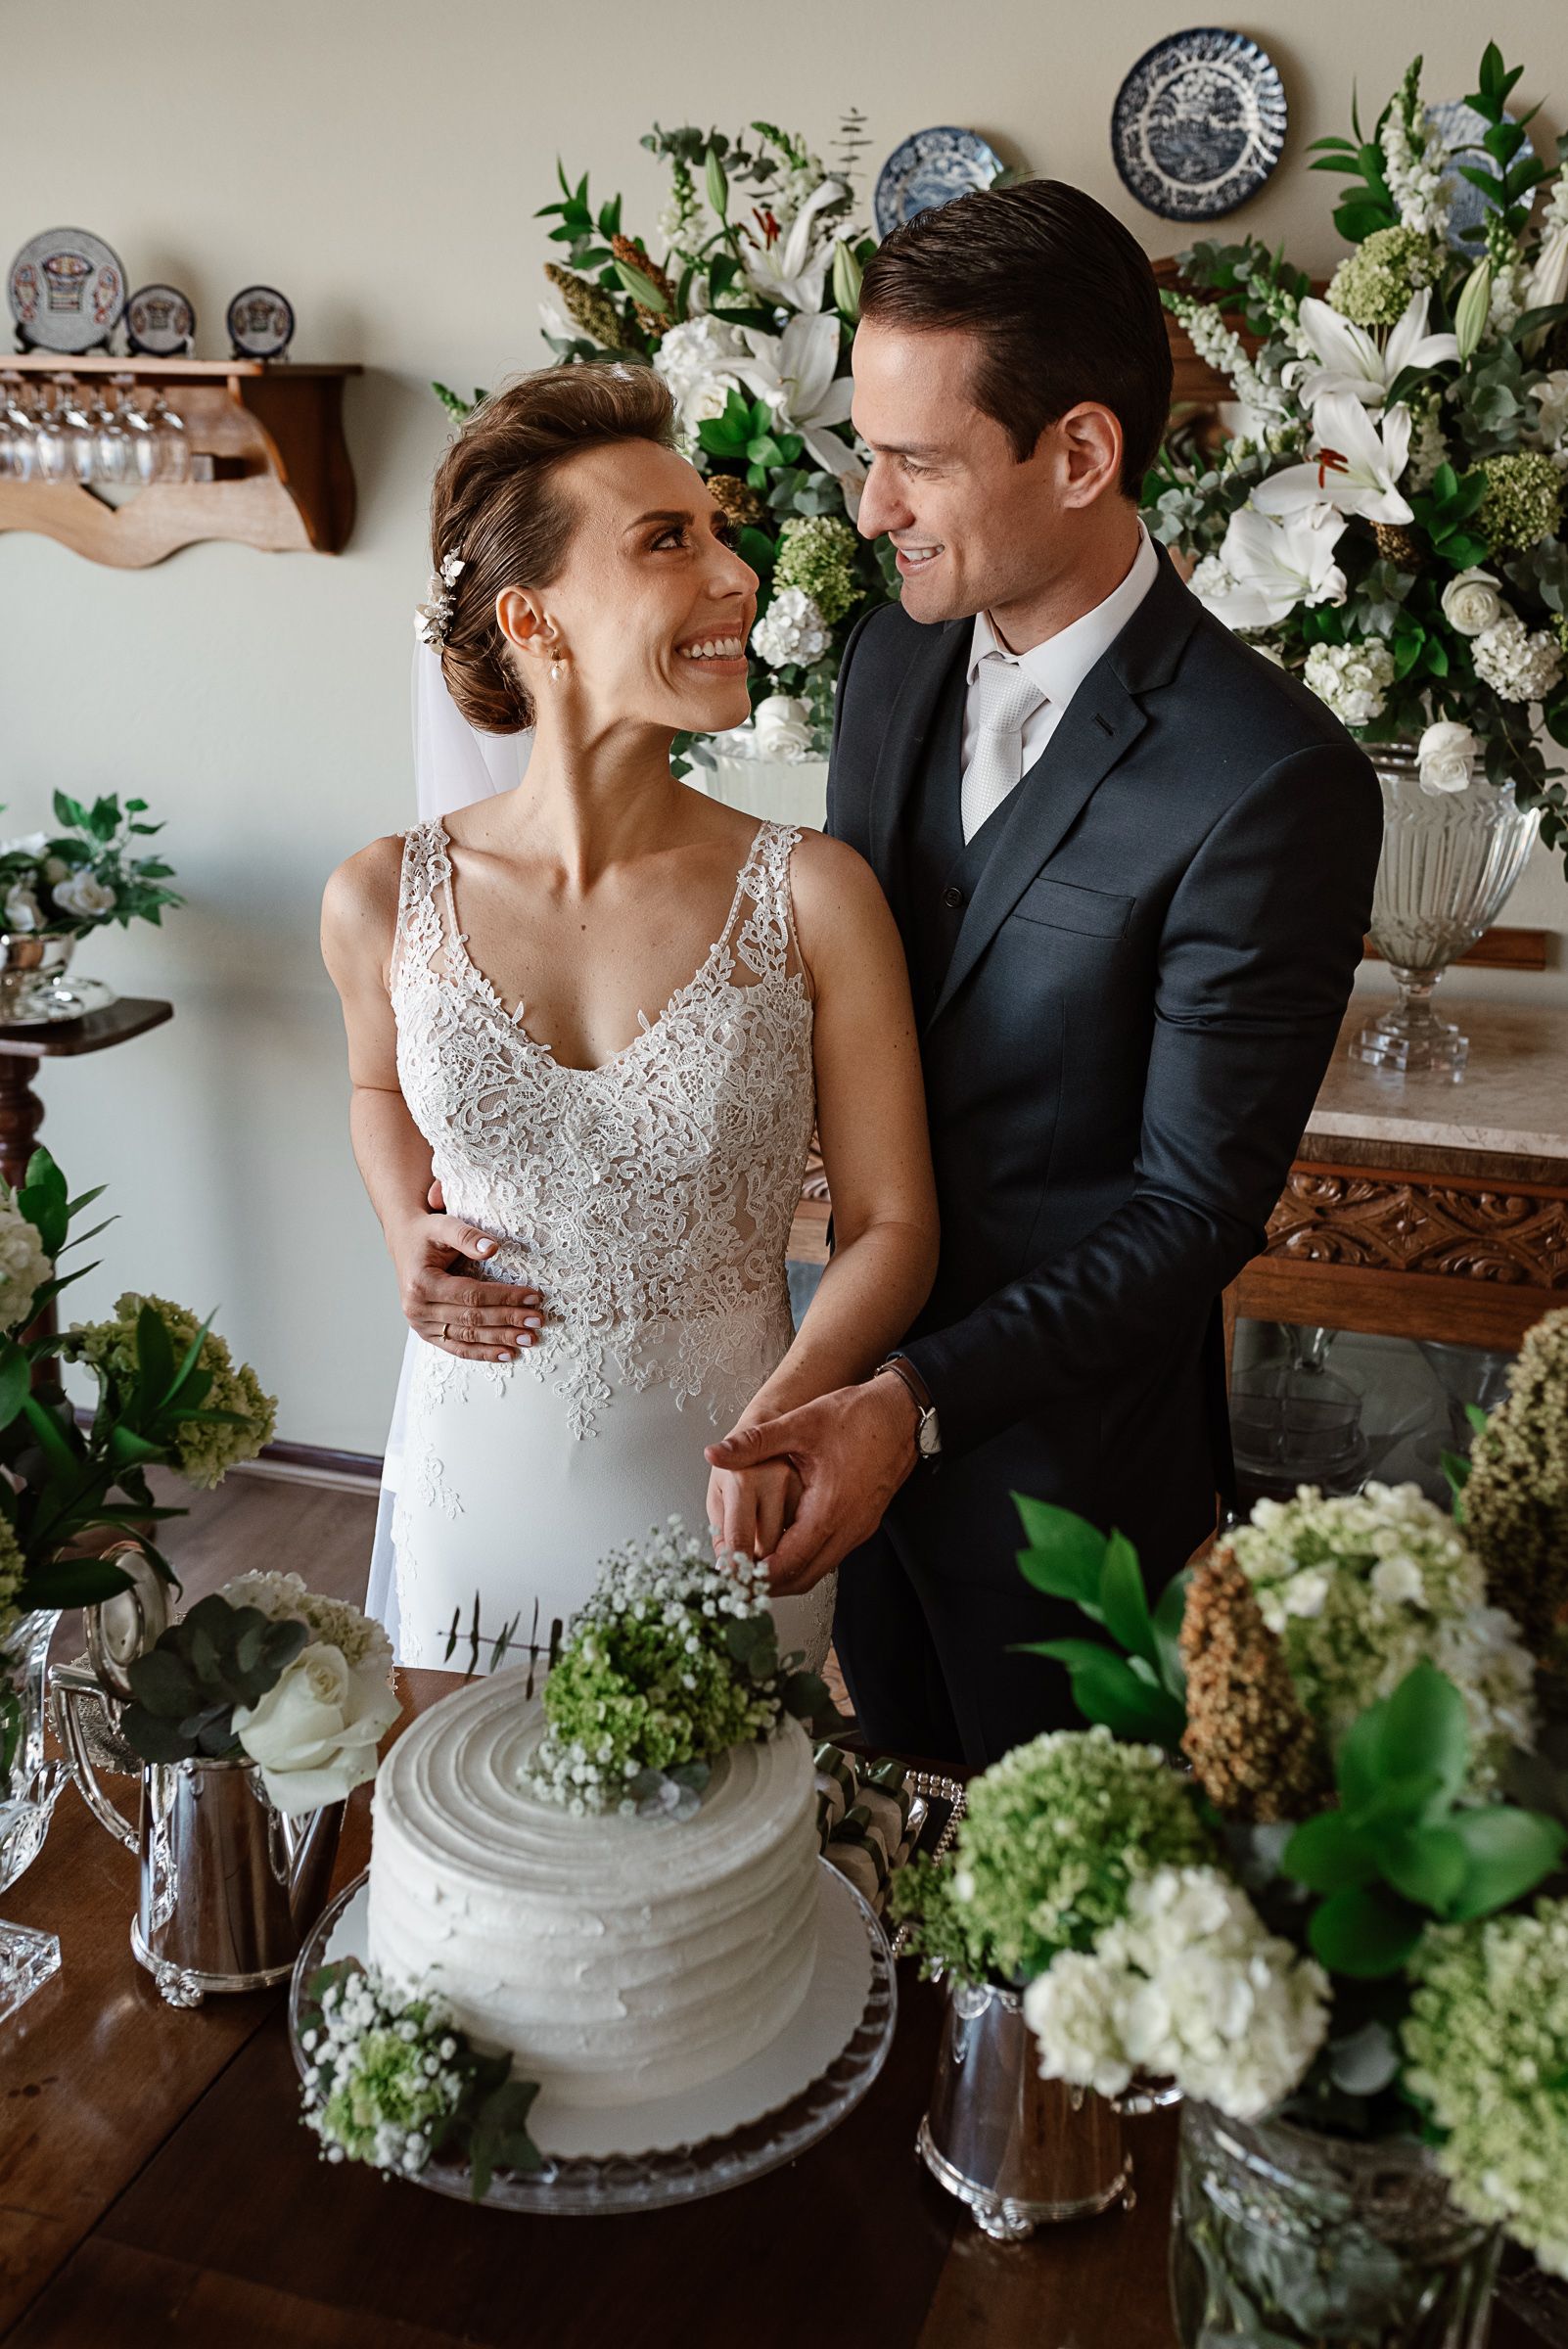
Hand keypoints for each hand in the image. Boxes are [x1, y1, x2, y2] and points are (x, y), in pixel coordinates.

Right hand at [390, 1198, 543, 1363]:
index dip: (504, 1297)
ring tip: (529, 1339)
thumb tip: (493, 1249)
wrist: (405, 1242)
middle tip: (537, 1321)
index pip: (471, 1295)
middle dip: (508, 1320)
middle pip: (472, 1319)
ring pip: (467, 1337)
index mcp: (421, 1284)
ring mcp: (420, 1325)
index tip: (533, 1297)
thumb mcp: (443, 1225)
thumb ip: (467, 1235)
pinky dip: (483, 1353)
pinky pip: (457, 1347)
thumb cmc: (426, 1233)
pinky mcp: (427, 1334)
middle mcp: (417, 1309)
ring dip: (500, 1340)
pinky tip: (507, 1354)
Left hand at [703, 1373, 919, 1595]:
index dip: (757, 1577)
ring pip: (819, 1569)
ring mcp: (859, 1529)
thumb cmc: (858, 1416)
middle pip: (803, 1578)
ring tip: (754, 1565)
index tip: (731, 1577)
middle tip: (737, 1580)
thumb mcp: (800, 1423)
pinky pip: (831, 1554)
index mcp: (829, 1511)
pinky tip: (784, 1542)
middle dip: (769, 1584)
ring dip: (787, 1572)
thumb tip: (714, 1453)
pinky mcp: (864, 1522)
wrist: (903, 1412)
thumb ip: (754, 1443)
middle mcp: (848, 1529)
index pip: (788, 1565)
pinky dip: (805, 1557)